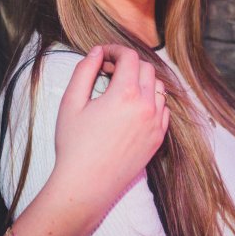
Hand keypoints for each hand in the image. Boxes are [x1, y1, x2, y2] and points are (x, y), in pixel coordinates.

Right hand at [51, 45, 168, 213]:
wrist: (86, 185)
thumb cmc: (74, 145)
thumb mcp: (71, 102)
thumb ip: (84, 71)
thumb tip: (96, 53)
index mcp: (125, 94)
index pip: (129, 57)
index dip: (114, 50)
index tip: (102, 55)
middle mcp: (146, 106)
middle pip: (146, 68)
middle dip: (127, 64)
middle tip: (107, 71)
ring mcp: (156, 124)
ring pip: (157, 87)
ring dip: (141, 81)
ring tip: (119, 89)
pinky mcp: (158, 138)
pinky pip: (162, 109)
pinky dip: (150, 100)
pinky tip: (131, 107)